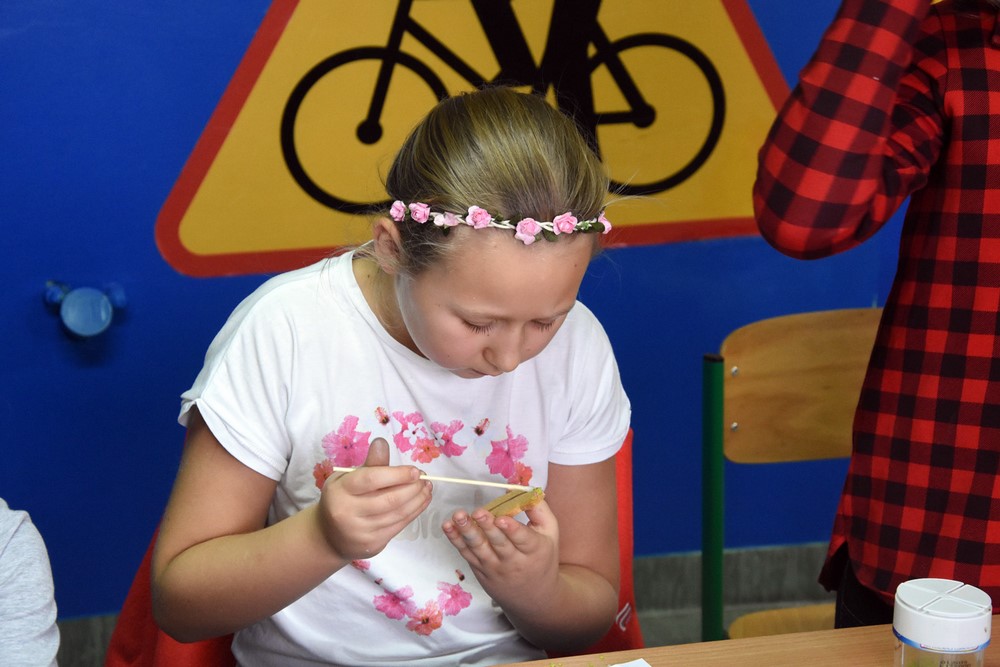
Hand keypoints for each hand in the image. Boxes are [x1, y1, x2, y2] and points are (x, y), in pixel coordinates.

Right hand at [316, 438, 431, 559]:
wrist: (329, 537)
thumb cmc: (342, 499)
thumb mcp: (348, 478)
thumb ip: (369, 463)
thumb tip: (382, 442)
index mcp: (340, 490)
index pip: (372, 479)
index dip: (397, 474)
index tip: (415, 471)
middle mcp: (348, 512)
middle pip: (389, 499)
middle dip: (413, 488)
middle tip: (425, 479)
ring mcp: (360, 531)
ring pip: (397, 514)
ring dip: (418, 500)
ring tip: (427, 488)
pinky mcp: (372, 544)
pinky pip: (399, 526)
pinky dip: (414, 512)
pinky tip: (421, 502)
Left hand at [441, 500, 559, 606]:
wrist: (533, 598)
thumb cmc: (542, 557)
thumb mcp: (550, 532)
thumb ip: (538, 508)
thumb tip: (519, 488)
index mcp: (534, 550)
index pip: (522, 539)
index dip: (511, 529)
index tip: (501, 518)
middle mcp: (513, 561)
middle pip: (498, 543)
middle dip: (487, 527)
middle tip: (478, 512)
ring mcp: (494, 568)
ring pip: (479, 549)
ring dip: (467, 532)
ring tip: (458, 516)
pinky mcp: (480, 571)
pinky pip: (467, 554)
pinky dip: (456, 540)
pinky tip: (448, 526)